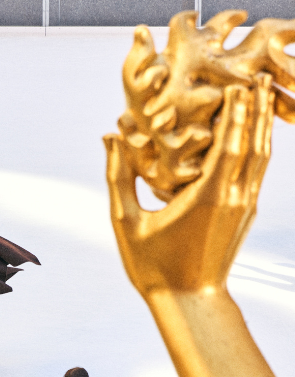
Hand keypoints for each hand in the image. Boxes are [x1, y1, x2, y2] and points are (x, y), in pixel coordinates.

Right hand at [105, 75, 273, 296]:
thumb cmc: (153, 266)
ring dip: (262, 123)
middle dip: (257, 107)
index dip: (236, 110)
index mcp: (208, 196)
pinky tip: (256, 132)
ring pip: (261, 156)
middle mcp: (234, 198)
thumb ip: (118, 176)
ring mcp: (244, 206)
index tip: (238, 81)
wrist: (190, 302)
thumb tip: (111, 137)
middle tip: (259, 74)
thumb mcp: (126, 222)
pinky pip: (257, 171)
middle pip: (253, 143)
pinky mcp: (246, 213)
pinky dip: (259, 146)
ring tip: (263, 94)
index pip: (229, 143)